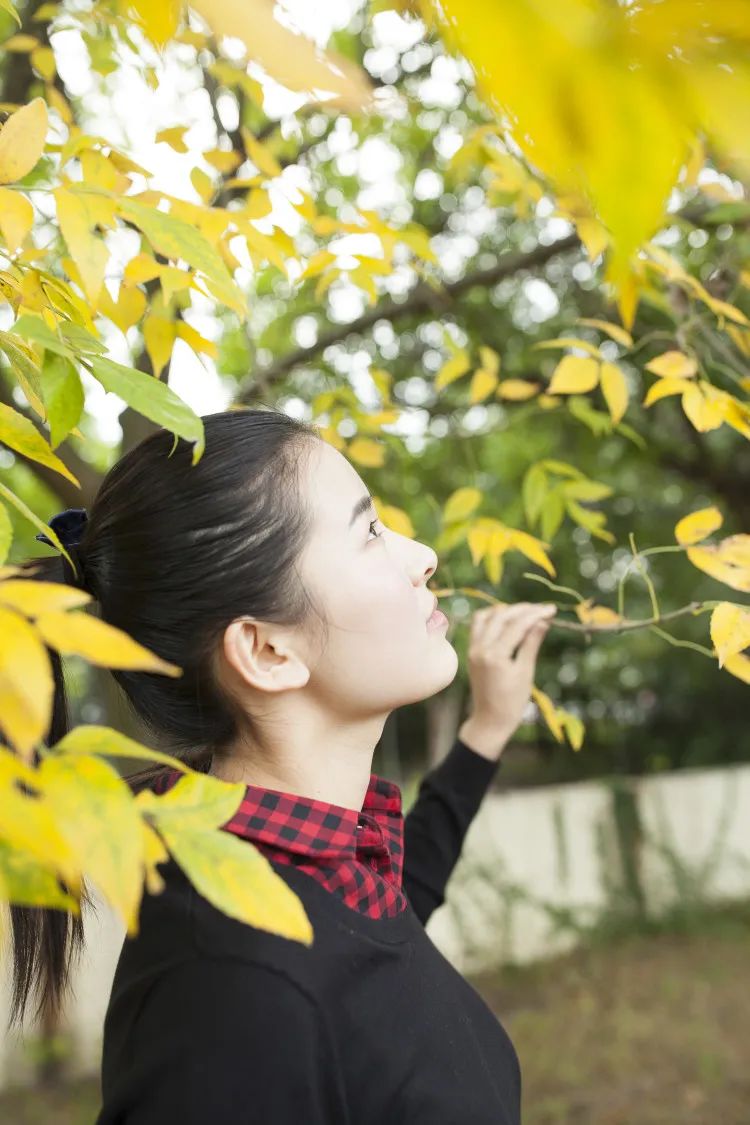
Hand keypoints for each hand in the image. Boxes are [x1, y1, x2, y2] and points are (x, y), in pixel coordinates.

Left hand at [459, 601, 556, 759]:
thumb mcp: (525, 673)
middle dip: (523, 609)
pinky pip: (478, 626)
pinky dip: (492, 618)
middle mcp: (480, 649)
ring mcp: (473, 649)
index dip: (535, 614)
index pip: (516, 625)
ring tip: (526, 612)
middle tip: (543, 609)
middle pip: (501, 616)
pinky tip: (507, 619)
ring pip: (486, 617)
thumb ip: (531, 644)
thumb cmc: (512, 702)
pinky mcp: (471, 652)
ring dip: (506, 611)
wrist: (490, 721)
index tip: (552, 609)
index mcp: (495, 656)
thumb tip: (543, 622)